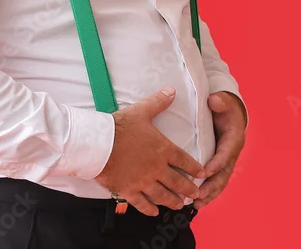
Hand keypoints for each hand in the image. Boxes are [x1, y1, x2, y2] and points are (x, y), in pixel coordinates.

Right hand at [94, 87, 205, 216]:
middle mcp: (156, 168)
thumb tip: (171, 90)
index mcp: (162, 149)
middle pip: (177, 182)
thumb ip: (158, 102)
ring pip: (163, 196)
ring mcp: (143, 181)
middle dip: (189, 189)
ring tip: (180, 205)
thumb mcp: (141, 111)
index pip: (184, 161)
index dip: (195, 168)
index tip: (202, 174)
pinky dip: (150, 209)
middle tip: (196, 194)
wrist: (98, 143)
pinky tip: (155, 212)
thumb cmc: (120, 126)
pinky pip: (142, 203)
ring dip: (173, 201)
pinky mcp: (129, 190)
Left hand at [194, 91, 245, 209]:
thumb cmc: (224, 107)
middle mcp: (231, 154)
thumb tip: (214, 101)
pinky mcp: (218, 166)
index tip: (205, 172)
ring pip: (219, 182)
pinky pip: (214, 182)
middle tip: (198, 195)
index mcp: (233, 139)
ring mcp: (225, 162)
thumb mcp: (224, 101)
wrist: (229, 113)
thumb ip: (220, 101)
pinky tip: (195, 203)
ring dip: (209, 194)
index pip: (225, 154)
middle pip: (223, 174)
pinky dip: (207, 193)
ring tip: (196, 204)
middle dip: (211, 186)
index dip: (217, 163)